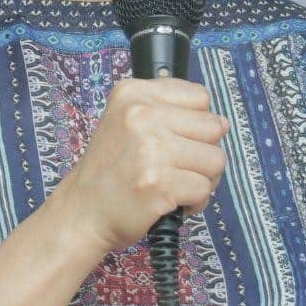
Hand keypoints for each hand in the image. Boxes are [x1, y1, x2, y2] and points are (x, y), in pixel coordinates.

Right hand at [51, 77, 228, 253]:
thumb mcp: (127, 122)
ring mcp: (151, 149)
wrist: (82, 212)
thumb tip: (222, 123)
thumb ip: (170, 112)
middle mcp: (141, 115)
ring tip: (174, 185)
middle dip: (202, 153)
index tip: (175, 140)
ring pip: (215, 160)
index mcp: (133, 93)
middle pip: (213, 128)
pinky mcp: (160, 184)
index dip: (196, 124)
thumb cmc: (111, 171)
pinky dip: (194, 202)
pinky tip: (170, 202)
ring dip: (202, 179)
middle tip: (175, 168)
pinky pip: (204, 189)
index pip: (200, 97)